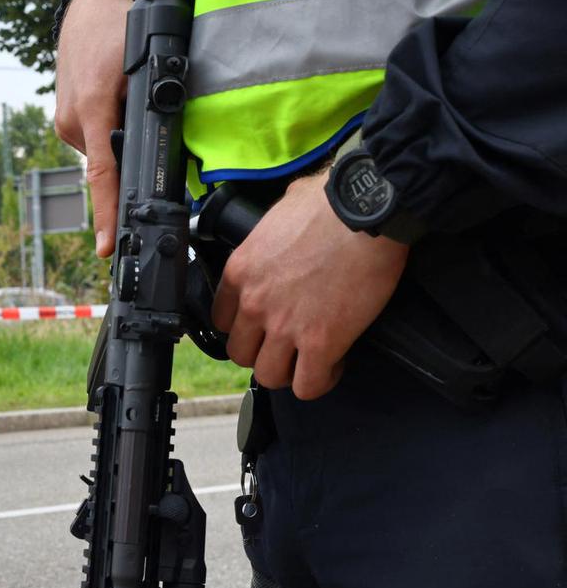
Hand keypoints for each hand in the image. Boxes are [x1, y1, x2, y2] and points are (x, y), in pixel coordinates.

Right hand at [54, 0, 132, 257]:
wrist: (86, 5)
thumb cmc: (119, 26)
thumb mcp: (146, 63)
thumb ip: (156, 106)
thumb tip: (174, 145)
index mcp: (91, 110)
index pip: (103, 175)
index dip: (108, 213)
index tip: (108, 246)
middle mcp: (72, 121)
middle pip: (109, 164)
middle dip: (132, 162)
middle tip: (157, 141)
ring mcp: (65, 121)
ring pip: (104, 151)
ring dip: (122, 142)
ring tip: (132, 104)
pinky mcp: (66, 118)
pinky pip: (96, 139)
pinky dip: (111, 133)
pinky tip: (119, 105)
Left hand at [212, 173, 409, 399]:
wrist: (364, 211)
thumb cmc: (329, 202)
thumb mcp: (280, 210)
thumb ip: (270, 232)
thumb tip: (282, 231)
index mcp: (241, 272)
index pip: (222, 320)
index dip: (245, 326)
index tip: (264, 324)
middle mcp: (255, 304)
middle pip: (242, 353)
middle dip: (264, 352)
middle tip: (289, 343)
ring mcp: (285, 326)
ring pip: (270, 376)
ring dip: (289, 372)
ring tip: (310, 359)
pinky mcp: (322, 342)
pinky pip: (309, 385)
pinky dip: (320, 380)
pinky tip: (334, 364)